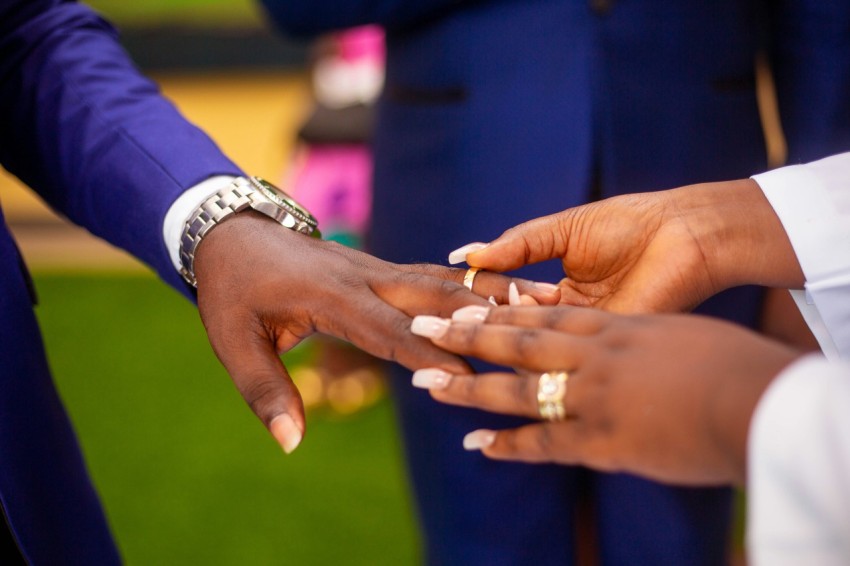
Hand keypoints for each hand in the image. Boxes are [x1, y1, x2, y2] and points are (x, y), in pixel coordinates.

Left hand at [191, 212, 559, 452]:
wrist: (232, 232)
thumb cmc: (232, 291)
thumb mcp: (233, 341)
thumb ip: (263, 391)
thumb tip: (292, 443)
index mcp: (331, 297)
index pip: (390, 330)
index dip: (431, 353)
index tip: (471, 373)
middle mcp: (364, 277)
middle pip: (433, 295)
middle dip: (481, 317)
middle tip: (533, 331)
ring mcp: (375, 267)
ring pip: (441, 279)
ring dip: (488, 294)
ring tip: (541, 304)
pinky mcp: (380, 267)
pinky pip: (432, 275)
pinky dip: (470, 284)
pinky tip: (505, 292)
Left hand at [410, 305, 800, 485]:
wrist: (754, 396)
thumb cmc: (728, 364)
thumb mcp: (675, 337)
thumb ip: (638, 340)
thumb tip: (620, 344)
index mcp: (611, 327)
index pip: (543, 316)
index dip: (498, 311)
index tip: (461, 308)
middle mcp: (592, 355)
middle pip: (517, 341)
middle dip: (466, 336)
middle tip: (420, 330)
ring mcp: (592, 395)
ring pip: (517, 386)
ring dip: (469, 385)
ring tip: (426, 383)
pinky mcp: (601, 437)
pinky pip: (543, 442)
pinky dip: (508, 443)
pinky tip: (475, 444)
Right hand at [450, 179, 802, 313]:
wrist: (683, 231)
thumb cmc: (628, 223)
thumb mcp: (560, 231)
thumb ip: (514, 246)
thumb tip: (464, 255)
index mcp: (560, 292)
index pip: (508, 304)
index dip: (477, 303)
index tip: (443, 305)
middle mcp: (569, 317)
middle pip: (516, 327)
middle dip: (479, 326)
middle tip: (439, 326)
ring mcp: (586, 333)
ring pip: (534, 340)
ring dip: (497, 335)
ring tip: (457, 331)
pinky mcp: (604, 342)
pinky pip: (562, 345)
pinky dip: (531, 340)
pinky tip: (497, 337)